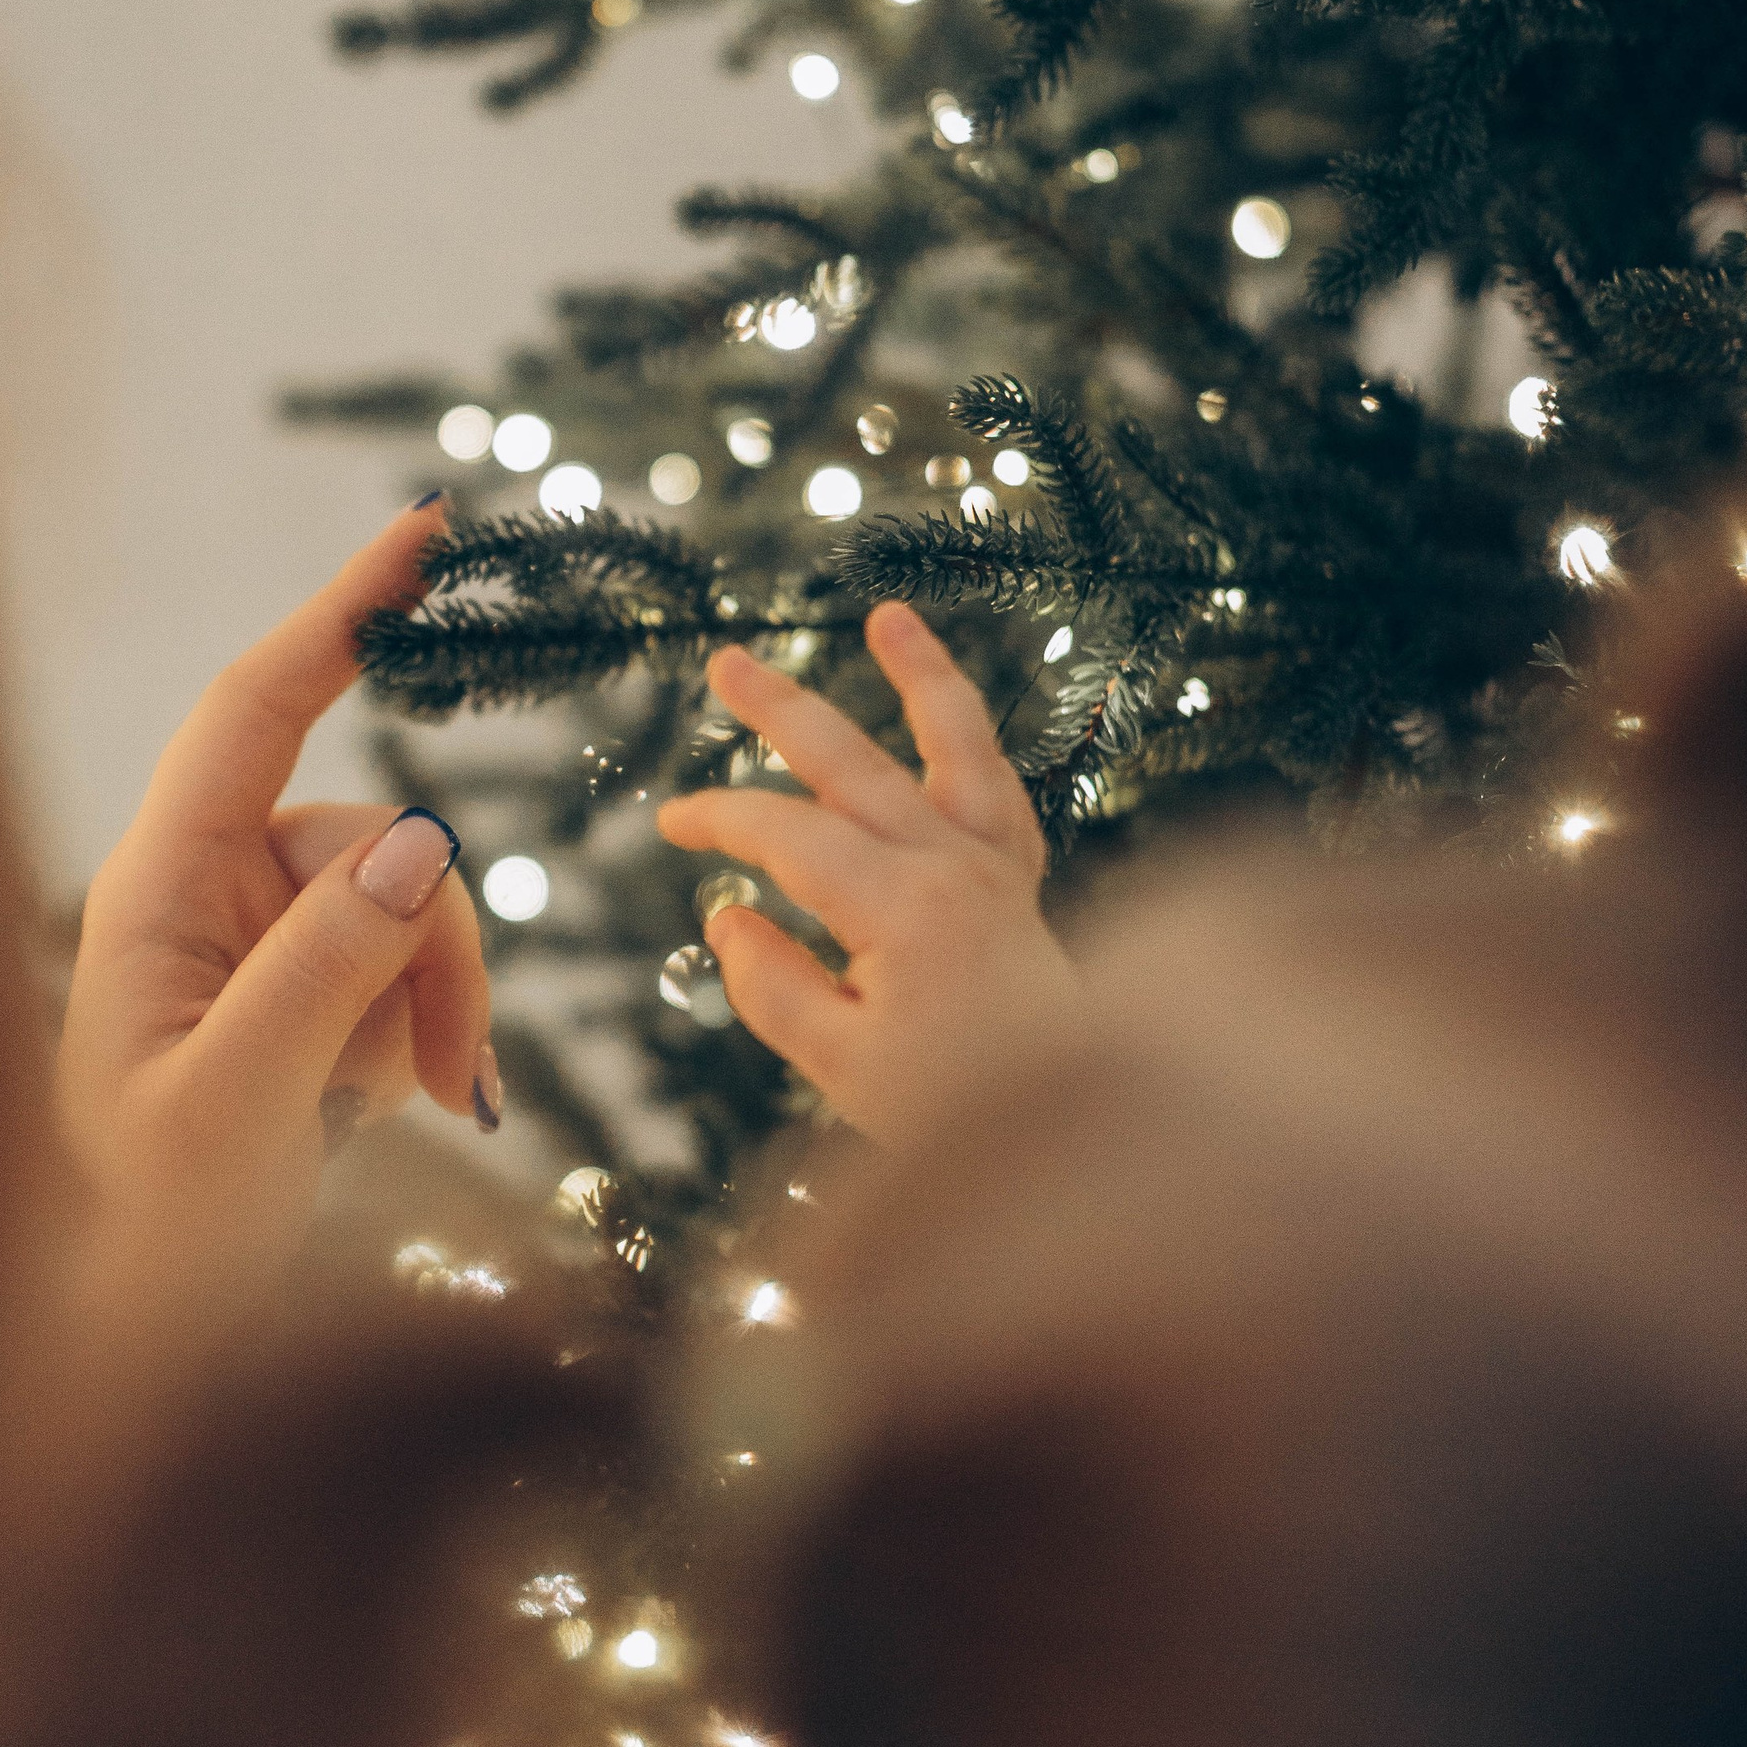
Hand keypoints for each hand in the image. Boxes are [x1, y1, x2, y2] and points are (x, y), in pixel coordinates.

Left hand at [59, 502, 495, 1297]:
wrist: (140, 1329)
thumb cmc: (150, 1231)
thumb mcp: (237, 1106)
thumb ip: (326, 970)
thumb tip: (423, 837)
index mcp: (156, 889)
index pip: (254, 709)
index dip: (338, 615)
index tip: (421, 533)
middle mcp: (206, 892)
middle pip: (376, 843)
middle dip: (432, 947)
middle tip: (454, 1080)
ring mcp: (260, 939)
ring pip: (413, 908)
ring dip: (437, 1005)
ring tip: (423, 1108)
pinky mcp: (306, 989)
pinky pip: (412, 966)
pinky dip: (425, 1031)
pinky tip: (385, 1106)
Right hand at [656, 602, 1077, 1144]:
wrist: (1072, 1131)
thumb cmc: (954, 1108)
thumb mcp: (840, 1066)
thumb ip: (774, 988)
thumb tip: (730, 920)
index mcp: (905, 910)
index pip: (791, 837)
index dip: (724, 821)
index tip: (675, 825)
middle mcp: (956, 867)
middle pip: (856, 764)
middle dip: (784, 709)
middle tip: (727, 663)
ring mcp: (997, 867)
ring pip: (956, 746)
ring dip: (921, 676)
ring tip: (890, 616)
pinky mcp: (1020, 883)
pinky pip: (998, 793)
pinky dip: (971, 747)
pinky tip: (946, 721)